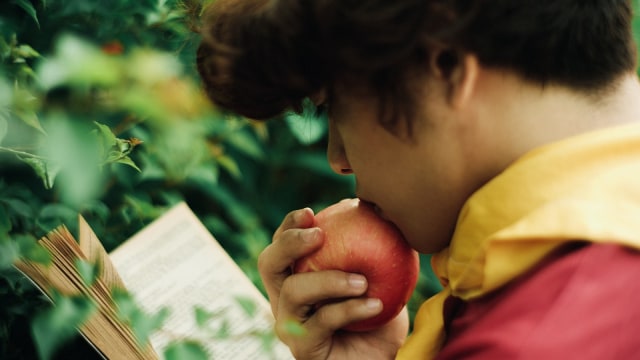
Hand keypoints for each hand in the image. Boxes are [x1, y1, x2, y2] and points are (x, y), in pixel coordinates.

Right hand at [259, 208, 408, 358]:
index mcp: (296, 277)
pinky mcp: (303, 348)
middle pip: (269, 264)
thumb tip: (368, 204)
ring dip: (329, 279)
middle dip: (290, 243)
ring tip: (362, 280)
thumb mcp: (378, 272)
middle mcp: (286, 300)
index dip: (289, 226)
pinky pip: (322, 321)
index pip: (281, 245)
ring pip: (294, 291)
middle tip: (320, 235)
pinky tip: (376, 304)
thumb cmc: (378, 313)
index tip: (312, 212)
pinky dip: (350, 308)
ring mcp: (291, 325)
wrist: (385, 357)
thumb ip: (369, 242)